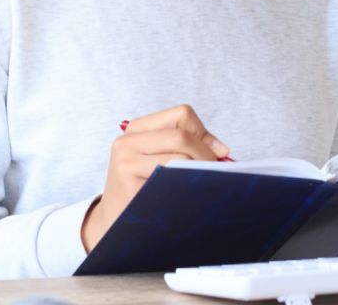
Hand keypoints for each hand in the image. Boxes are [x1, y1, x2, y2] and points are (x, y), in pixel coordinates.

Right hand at [81, 104, 230, 251]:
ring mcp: (125, 161)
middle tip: (216, 172)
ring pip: (179, 157)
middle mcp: (127, 141)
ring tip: (201, 184)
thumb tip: (223, 150)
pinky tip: (186, 196)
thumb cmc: (145, 190)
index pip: (182, 114)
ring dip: (198, 172)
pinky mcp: (128, 183)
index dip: (204, 133)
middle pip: (182, 135)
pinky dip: (185, 187)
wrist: (115, 223)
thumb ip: (188, 146)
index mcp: (137, 128)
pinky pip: (170, 179)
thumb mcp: (159, 160)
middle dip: (206, 154)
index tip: (218, 152)